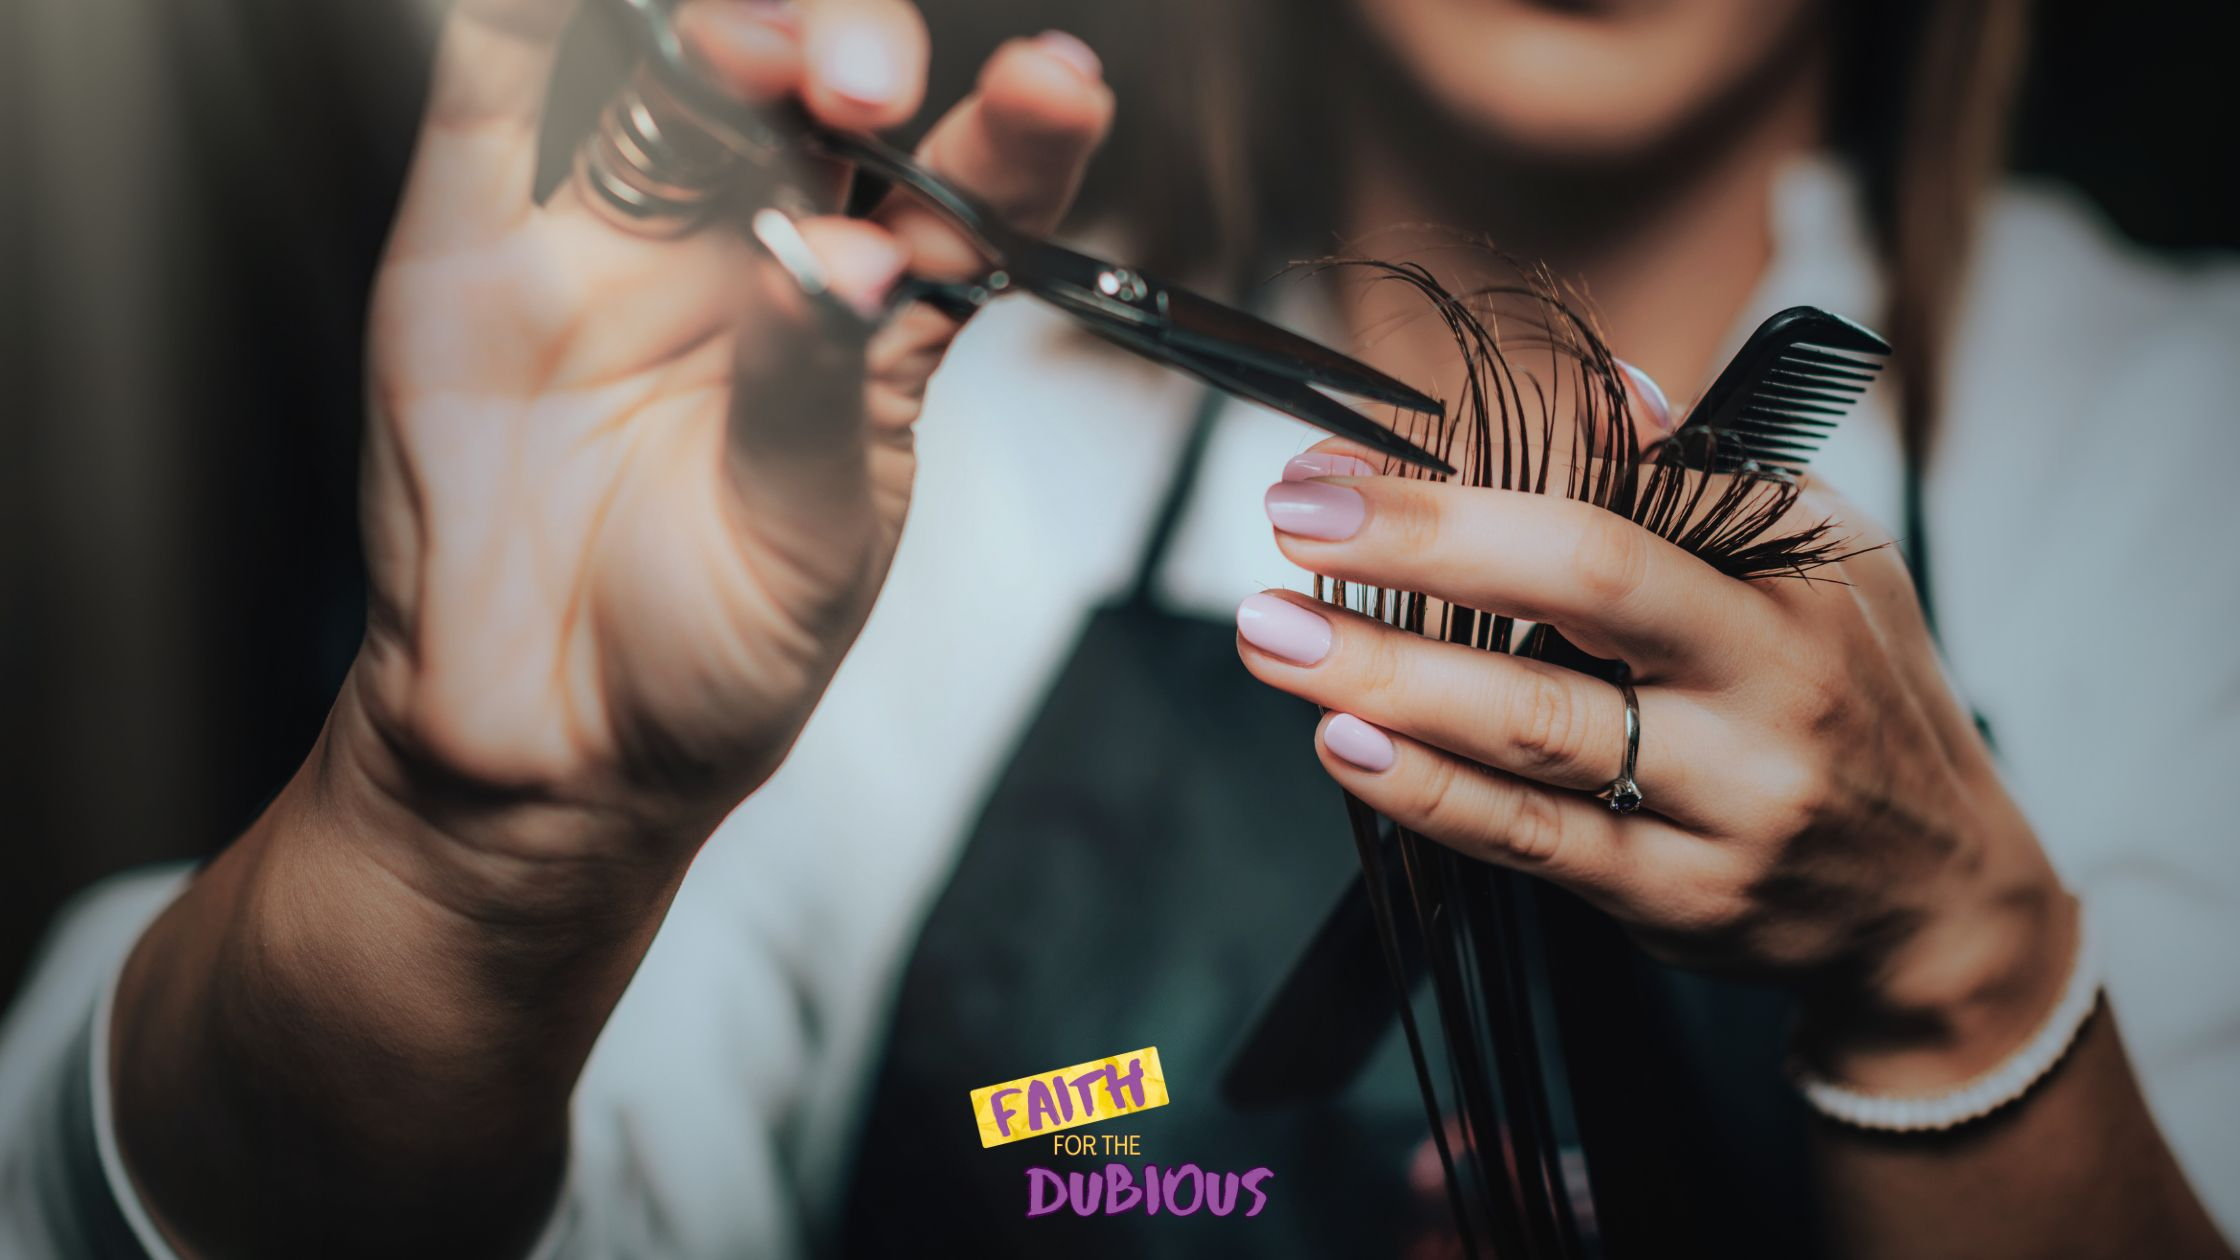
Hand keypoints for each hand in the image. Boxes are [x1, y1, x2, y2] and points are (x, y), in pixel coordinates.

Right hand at [344, 0, 1112, 906]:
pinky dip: (533, 19)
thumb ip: (817, 386)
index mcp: (880, 312)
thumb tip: (837, 257)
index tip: (1056, 88)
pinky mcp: (483, 211)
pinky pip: (504, 72)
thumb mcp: (805, 540)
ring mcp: (626, 215)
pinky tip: (582, 14)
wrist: (547, 743)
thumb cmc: (710, 656)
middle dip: (848, 36)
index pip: (976, 187)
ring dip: (723, 15)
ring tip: (753, 52)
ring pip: (673, 40)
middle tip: (855, 86)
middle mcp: (760, 235)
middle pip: (820, 69)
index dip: (1022, 128)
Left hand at [1237, 439, 2072, 1089]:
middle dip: (1425, 543)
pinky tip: (1345, 744)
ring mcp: (1728, 796)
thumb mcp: (1819, 565)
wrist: (1934, 897)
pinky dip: (1429, 791)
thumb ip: (1701, 482)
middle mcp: (1771, 676)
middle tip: (1292, 522)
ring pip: (1538, 725)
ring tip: (1274, 636)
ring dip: (1388, 674)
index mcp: (1794, 572)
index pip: (1624, 488)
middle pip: (1589, 582)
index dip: (1469, 472)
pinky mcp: (1678, 895)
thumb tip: (1604, 386)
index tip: (1339, 463)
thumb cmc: (1850, 694)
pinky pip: (1534, 839)